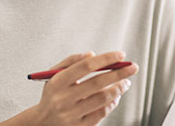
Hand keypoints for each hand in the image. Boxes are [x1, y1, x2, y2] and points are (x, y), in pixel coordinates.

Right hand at [0, 51, 138, 125]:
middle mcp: (64, 98)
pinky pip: (101, 114)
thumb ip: (71, 61)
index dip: (106, 59)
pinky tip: (116, 97)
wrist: (41, 122)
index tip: (121, 55)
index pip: (86, 66)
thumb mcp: (55, 74)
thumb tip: (92, 54)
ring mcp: (71, 114)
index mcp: (58, 81)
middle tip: (132, 67)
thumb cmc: (52, 94)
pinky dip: (111, 104)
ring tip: (126, 83)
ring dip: (118, 89)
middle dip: (119, 73)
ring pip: (102, 99)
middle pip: (97, 83)